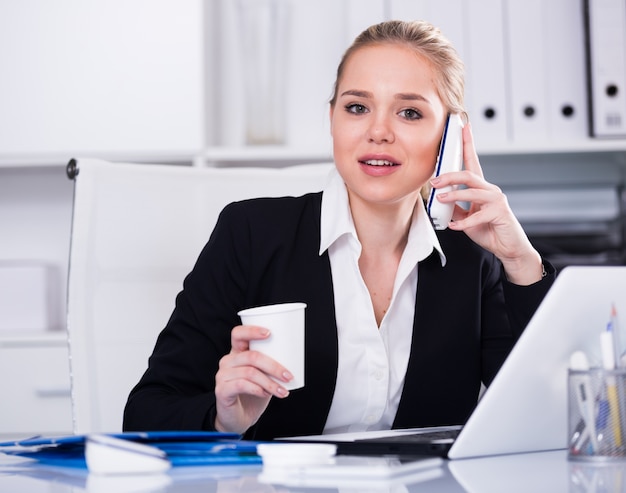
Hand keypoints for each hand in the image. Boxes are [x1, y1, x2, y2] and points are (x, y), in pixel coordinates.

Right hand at [214, 325, 292, 433]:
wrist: (238, 418)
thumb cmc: (252, 394)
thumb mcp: (264, 376)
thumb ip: (271, 366)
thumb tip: (295, 359)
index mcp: (237, 353)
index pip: (238, 334)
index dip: (252, 330)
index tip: (270, 333)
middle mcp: (228, 361)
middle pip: (251, 356)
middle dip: (274, 366)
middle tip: (288, 376)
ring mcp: (223, 375)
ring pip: (250, 372)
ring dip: (270, 382)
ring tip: (282, 391)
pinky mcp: (221, 390)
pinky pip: (241, 385)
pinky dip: (257, 389)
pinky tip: (265, 394)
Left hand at [430, 122, 542, 284]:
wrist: (508, 248)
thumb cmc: (489, 230)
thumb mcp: (466, 217)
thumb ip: (455, 206)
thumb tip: (439, 198)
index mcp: (482, 188)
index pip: (473, 161)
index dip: (468, 144)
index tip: (463, 127)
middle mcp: (490, 190)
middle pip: (469, 174)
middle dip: (450, 175)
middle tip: (434, 181)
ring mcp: (497, 201)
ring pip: (473, 192)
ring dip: (454, 195)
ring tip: (440, 198)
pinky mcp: (500, 214)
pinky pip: (477, 216)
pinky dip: (463, 222)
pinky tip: (453, 226)